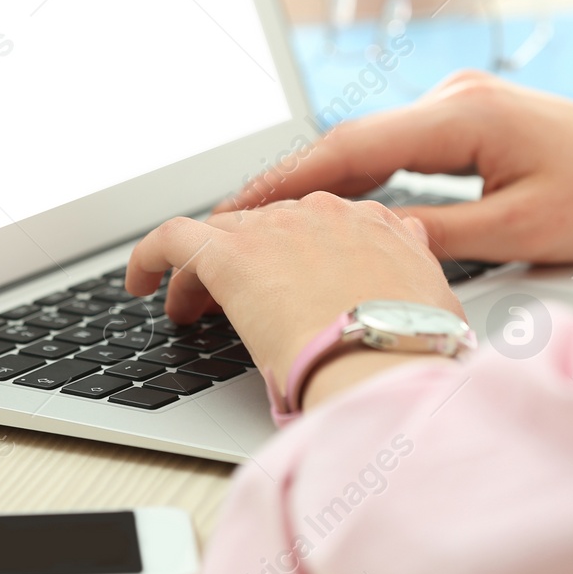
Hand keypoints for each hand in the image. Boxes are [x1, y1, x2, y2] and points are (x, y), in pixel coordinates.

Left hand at [124, 193, 463, 402]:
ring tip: (190, 312)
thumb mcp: (434, 296)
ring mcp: (275, 229)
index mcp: (370, 223)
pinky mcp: (229, 252)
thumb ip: (415, 261)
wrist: (385, 359)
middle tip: (229, 308)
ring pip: (219, 236)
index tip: (278, 288)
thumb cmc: (413, 345)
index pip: (314, 226)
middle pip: (264, 229)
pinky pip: (172, 238)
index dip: (288, 258)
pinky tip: (137, 283)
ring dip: (200, 274)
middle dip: (244, 267)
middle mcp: (322, 214)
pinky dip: (149, 256)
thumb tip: (413, 237)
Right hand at [219, 70, 572, 265]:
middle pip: (347, 143)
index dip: (284, 184)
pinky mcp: (473, 121)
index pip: (348, 149)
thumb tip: (361, 246)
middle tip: (226, 225)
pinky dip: (358, 177)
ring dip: (320, 182)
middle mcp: (454, 96)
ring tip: (264, 223)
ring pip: (369, 145)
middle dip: (287, 185)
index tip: (231, 212)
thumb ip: (433, 237)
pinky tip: (333, 205)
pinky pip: (398, 148)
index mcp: (461, 114)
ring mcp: (462, 103)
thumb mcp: (521, 230)